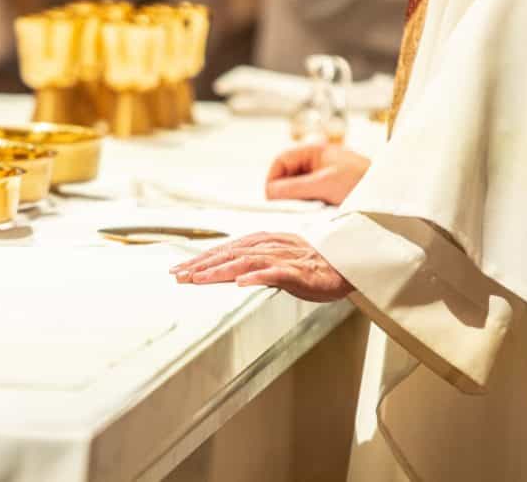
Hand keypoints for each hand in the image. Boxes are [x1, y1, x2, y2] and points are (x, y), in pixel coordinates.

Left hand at [169, 232, 353, 301]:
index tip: (179, 270)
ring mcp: (284, 258)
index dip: (201, 259)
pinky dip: (257, 277)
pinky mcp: (299, 271)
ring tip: (200, 279)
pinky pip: (276, 273)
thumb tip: (228, 273)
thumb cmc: (313, 266)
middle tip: (179, 275)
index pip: (225, 250)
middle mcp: (270, 246)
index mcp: (263, 242)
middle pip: (229, 254)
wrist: (347, 266)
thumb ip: (254, 264)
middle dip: (202, 264)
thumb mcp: (277, 262)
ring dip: (221, 270)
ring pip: (246, 261)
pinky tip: (241, 282)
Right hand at [265, 144, 369, 204]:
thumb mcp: (324, 183)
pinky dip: (306, 205)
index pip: (280, 162)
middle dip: (284, 191)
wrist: (387, 192)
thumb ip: (294, 187)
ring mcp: (320, 176)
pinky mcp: (326, 190)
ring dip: (296, 200)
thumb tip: (270, 193)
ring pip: (294, 188)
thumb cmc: (361, 181)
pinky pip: (306, 197)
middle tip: (289, 207)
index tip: (273, 198)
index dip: (273, 179)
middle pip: (285, 176)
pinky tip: (313, 211)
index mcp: (312, 151)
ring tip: (306, 209)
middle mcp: (314, 161)